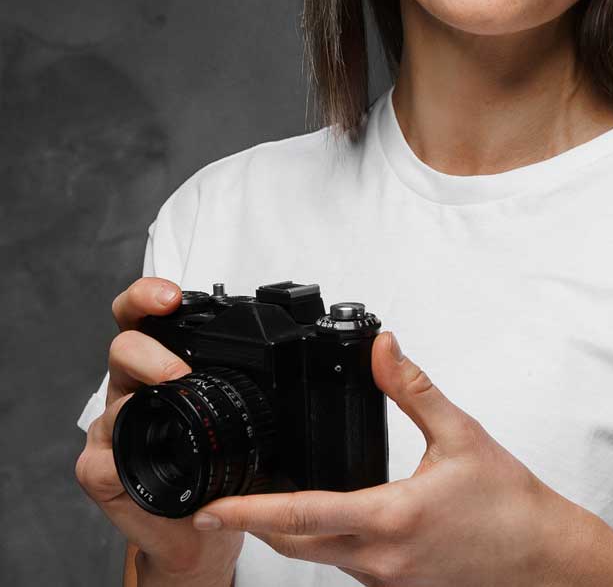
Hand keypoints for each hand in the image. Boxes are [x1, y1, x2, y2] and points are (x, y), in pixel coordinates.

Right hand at [75, 277, 243, 582]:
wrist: (197, 528)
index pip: (145, 315)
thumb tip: (302, 360)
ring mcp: (113, 425)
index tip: (169, 297)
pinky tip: (140, 463)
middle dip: (148, 351)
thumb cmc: (219, 463)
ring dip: (144, 402)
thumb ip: (249, 382)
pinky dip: (122, 457)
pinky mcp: (99, 468)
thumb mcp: (238, 413)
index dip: (148, 296)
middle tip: (176, 374)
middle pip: (123, 346)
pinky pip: (102, 456)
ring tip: (173, 411)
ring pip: (114, 399)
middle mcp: (134, 386)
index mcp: (163, 364)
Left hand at [191, 331, 583, 586]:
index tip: (213, 505)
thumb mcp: (461, 434)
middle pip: (295, 544)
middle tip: (223, 497)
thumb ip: (414, 388)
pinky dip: (322, 538)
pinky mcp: (396, 583)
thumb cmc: (508, 502)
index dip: (250, 511)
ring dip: (287, 531)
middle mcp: (379, 558)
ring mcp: (386, 578)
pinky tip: (326, 513)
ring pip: (317, 556)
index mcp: (391, 518)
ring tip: (264, 499)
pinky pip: (344, 563)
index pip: (302, 515)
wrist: (542, 557)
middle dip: (254, 523)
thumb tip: (383, 348)